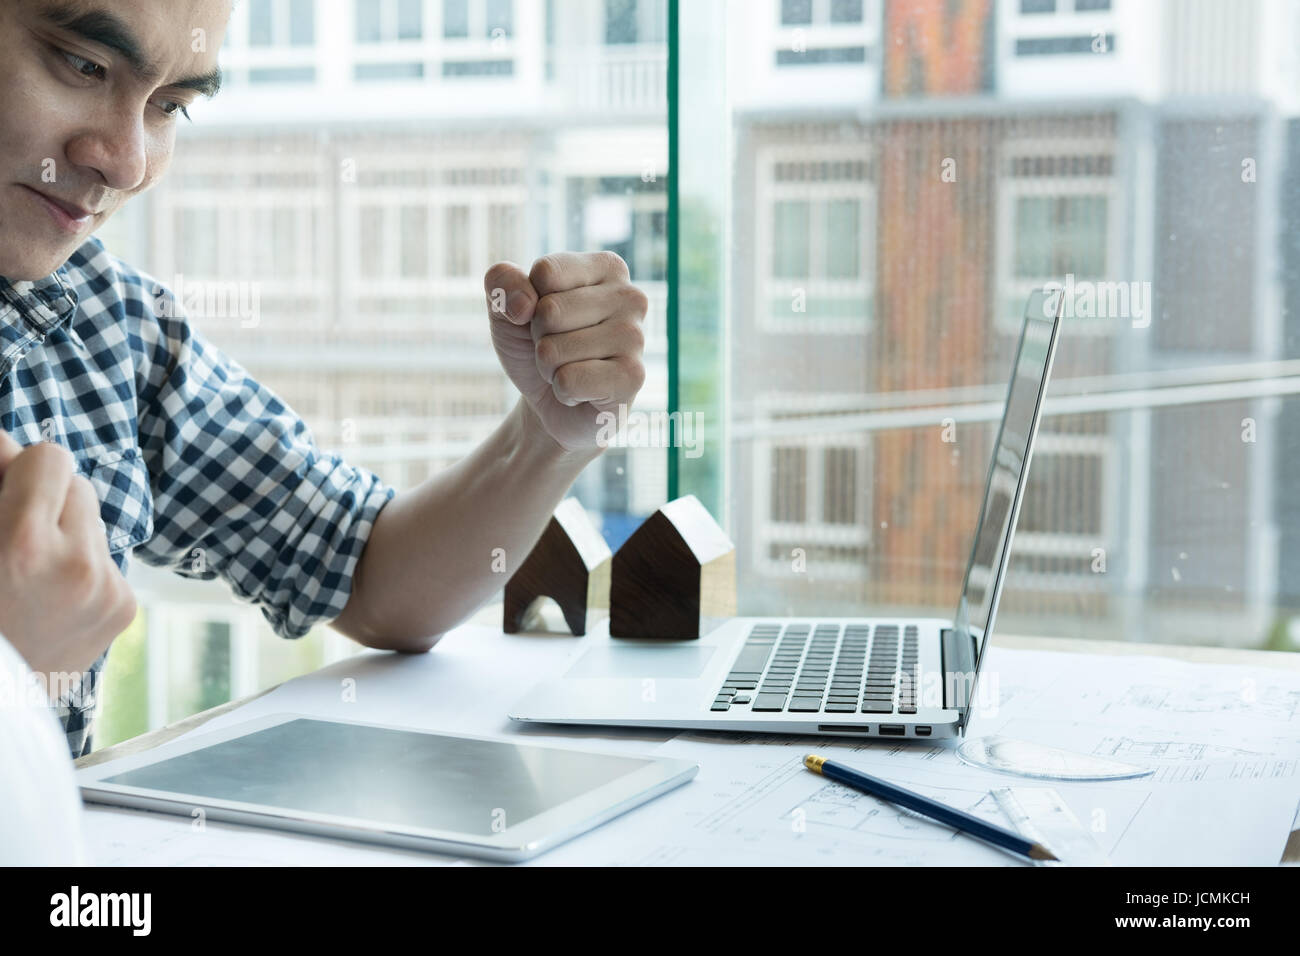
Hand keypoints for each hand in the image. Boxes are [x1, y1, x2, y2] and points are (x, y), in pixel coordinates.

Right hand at [0, 432, 135, 692]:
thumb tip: (9, 443)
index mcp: (24, 547)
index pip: (49, 457)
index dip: (19, 466)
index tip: (3, 481)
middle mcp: (78, 567)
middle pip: (77, 483)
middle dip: (43, 498)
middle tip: (13, 531)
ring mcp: (108, 590)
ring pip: (93, 519)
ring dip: (64, 530)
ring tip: (29, 571)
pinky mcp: (125, 609)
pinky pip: (104, 556)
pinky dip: (79, 564)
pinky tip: (50, 596)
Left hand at [483, 252, 647, 453]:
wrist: (550, 401)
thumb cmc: (536, 344)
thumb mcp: (507, 306)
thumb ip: (502, 282)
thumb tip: (524, 305)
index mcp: (606, 267)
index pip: (546, 272)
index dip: (530, 301)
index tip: (546, 317)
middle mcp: (630, 297)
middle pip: (549, 311)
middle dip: (539, 338)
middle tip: (557, 349)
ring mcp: (635, 337)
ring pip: (554, 350)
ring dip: (548, 367)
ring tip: (569, 369)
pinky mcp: (632, 377)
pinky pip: (568, 381)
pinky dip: (562, 392)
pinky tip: (581, 392)